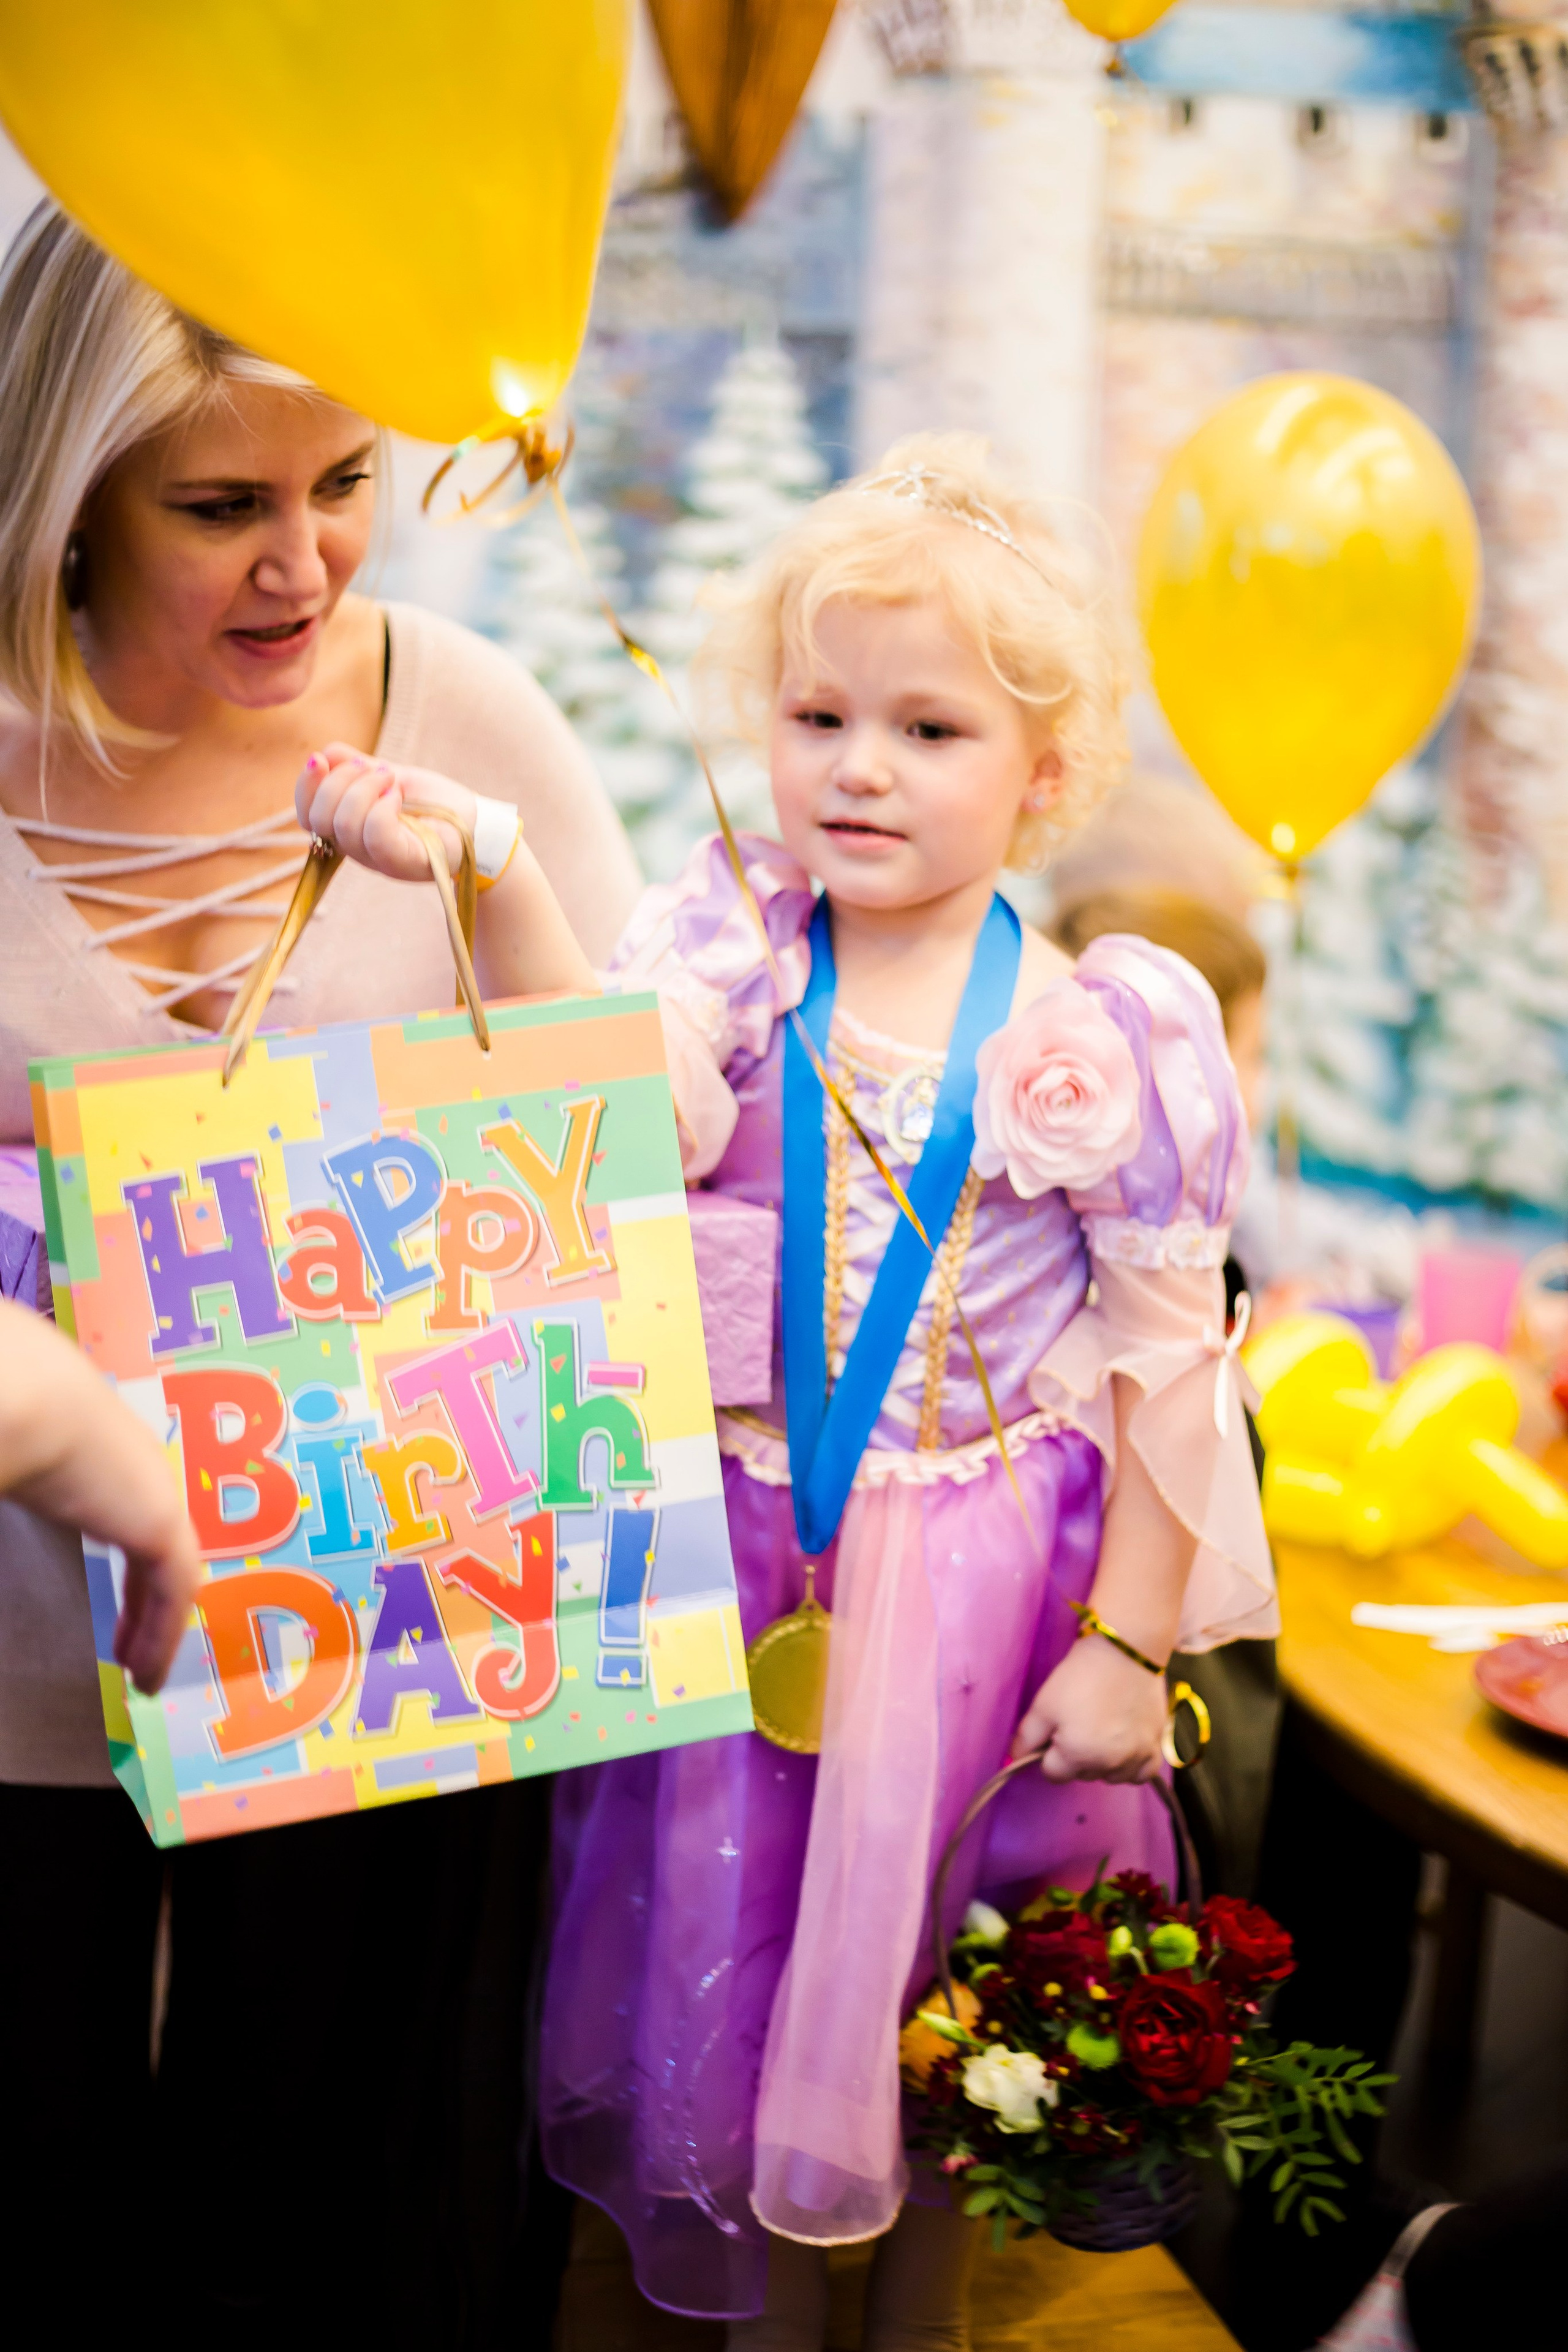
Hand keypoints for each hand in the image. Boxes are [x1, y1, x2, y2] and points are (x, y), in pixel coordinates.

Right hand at [0, 1304, 202, 1693]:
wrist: (26, 1400)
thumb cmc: (8, 1421)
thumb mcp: (15, 1466)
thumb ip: (28, 1490)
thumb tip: (8, 1491)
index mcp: (110, 1456)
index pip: (132, 1516)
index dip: (130, 1564)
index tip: (118, 1603)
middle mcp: (144, 1474)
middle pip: (159, 1551)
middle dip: (147, 1605)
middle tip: (131, 1649)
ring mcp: (159, 1498)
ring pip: (171, 1578)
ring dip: (159, 1629)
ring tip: (140, 1674)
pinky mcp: (163, 1526)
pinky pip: (174, 1595)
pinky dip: (163, 1636)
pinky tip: (145, 1673)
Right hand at [296, 742, 475, 882]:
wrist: (479, 825)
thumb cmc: (435, 803)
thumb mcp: (390, 777)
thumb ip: (355, 767)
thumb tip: (324, 754)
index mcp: (349, 829)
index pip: (306, 814)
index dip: (305, 786)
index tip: (318, 759)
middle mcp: (358, 849)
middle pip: (318, 818)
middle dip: (339, 781)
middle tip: (378, 770)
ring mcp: (378, 859)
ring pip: (345, 824)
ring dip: (365, 788)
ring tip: (393, 781)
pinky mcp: (403, 862)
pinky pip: (375, 834)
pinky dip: (382, 806)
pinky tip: (398, 797)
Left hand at [1014, 1633, 1167, 1785]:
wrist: (1125, 1652)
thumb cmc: (1080, 1676)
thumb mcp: (1044, 1704)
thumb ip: (1027, 1737)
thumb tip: (1015, 1758)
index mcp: (1077, 1756)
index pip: (1053, 1773)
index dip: (1049, 1753)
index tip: (1055, 1731)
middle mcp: (1108, 1764)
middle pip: (1082, 1774)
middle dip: (1076, 1756)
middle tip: (1080, 1723)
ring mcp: (1135, 1757)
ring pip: (1110, 1776)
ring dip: (1103, 1762)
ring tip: (1102, 1731)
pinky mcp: (1154, 1746)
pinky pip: (1141, 1773)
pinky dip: (1131, 1766)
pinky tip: (1124, 1747)